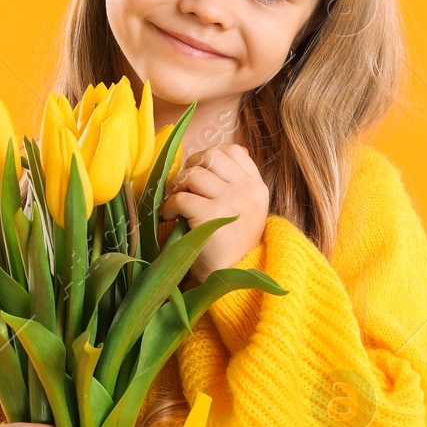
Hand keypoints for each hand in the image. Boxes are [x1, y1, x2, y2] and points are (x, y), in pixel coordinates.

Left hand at [160, 144, 268, 288]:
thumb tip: (238, 149)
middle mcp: (247, 190)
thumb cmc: (234, 244)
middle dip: (190, 168)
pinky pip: (182, 197)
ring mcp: (231, 201)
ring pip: (193, 174)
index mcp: (257, 187)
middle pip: (210, 157)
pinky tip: (170, 216)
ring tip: (175, 201)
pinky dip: (170, 205)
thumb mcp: (249, 209)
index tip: (199, 174)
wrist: (233, 278)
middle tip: (182, 186)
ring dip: (177, 186)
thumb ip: (241, 180)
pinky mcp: (212, 215)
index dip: (209, 157)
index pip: (233, 151)